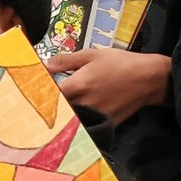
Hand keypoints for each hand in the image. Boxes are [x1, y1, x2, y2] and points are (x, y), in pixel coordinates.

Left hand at [44, 48, 170, 124]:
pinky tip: (74, 117)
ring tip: (54, 112)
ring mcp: (94, 116)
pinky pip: (84, 125)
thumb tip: (46, 64)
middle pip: (56, 111)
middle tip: (37, 104)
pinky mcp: (104, 124)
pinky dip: (77, 123)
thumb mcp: (91, 55)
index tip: (31, 92)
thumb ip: (66, 60)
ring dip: (61, 116)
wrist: (149, 79)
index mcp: (78, 85)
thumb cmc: (120, 64)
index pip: (48, 95)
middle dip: (48, 107)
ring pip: (69, 120)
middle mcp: (83, 104)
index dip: (39, 94)